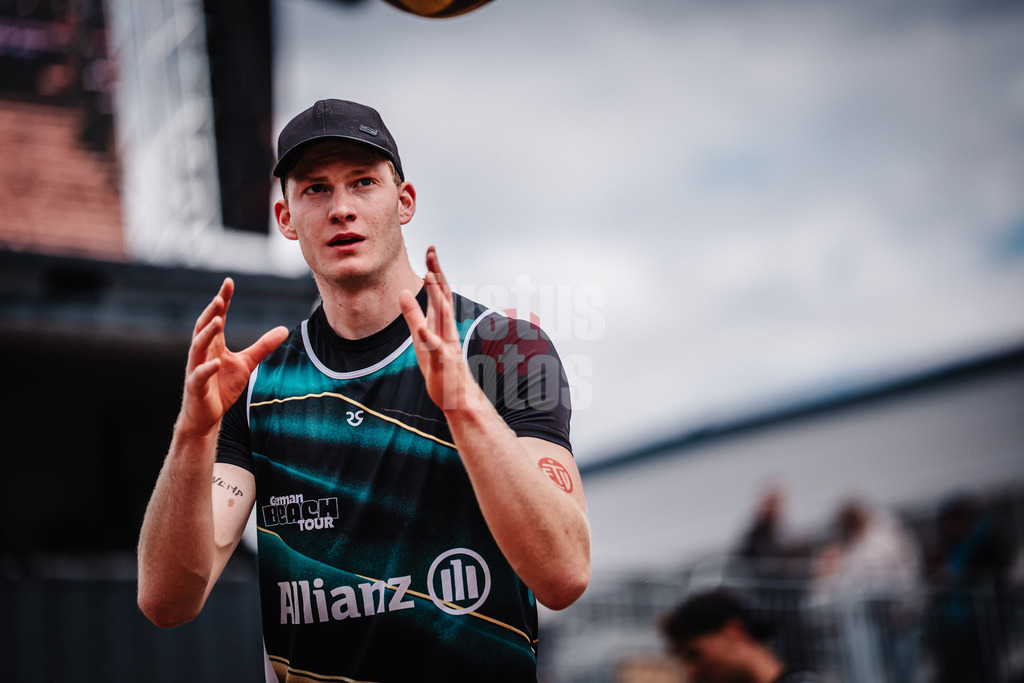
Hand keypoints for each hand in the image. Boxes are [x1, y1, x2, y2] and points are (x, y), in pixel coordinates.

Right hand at [180, 278, 288, 434]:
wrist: (206, 415)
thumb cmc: (222, 386)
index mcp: (213, 344)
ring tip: (218, 321)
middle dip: (211, 312)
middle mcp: (202, 352)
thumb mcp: (247, 363)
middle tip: (221, 298)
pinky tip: (217, 363)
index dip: (223, 300)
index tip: (229, 282)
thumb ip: (263, 346)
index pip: (217, 317)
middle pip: (203, 327)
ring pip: (197, 347)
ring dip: (206, 334)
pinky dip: (207, 368)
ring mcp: (196, 368)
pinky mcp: (196, 387)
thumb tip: (284, 329)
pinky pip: (199, 376)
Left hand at [399, 247, 473, 412]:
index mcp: (441, 323)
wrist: (458, 397)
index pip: (440, 293)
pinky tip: (423, 329)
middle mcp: (447, 330)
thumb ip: (413, 316)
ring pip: (444, 317)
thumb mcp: (421, 338)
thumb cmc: (440, 368)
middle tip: (432, 251)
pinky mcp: (444, 362)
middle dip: (438, 274)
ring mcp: (447, 345)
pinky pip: (437, 349)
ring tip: (430, 276)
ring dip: (438, 297)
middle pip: (444, 296)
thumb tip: (402, 292)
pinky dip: (430, 339)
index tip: (430, 250)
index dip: (435, 271)